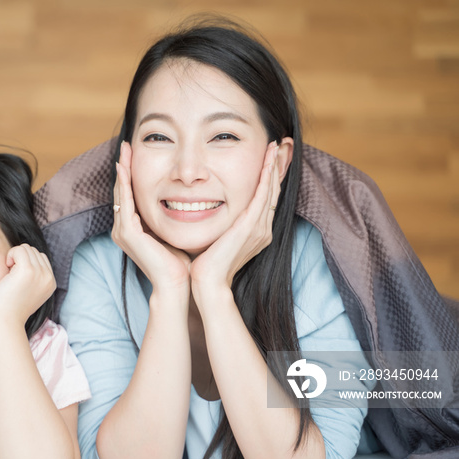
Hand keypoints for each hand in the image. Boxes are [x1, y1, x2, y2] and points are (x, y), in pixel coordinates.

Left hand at [0, 244, 55, 326]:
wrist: (4, 321)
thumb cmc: (9, 309)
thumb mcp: (28, 292)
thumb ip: (33, 278)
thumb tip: (26, 259)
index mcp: (50, 283)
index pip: (41, 258)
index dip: (25, 262)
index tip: (15, 276)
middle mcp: (48, 277)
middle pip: (34, 251)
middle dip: (20, 258)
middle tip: (10, 275)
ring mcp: (40, 273)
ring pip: (27, 249)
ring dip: (14, 256)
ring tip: (8, 273)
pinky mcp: (28, 270)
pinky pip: (19, 250)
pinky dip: (11, 255)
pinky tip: (6, 267)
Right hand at [112, 141, 191, 298]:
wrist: (177, 284)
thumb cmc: (180, 262)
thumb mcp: (172, 232)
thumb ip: (169, 217)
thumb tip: (183, 201)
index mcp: (131, 229)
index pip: (129, 195)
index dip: (130, 174)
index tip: (135, 153)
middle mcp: (122, 229)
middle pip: (121, 190)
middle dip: (124, 166)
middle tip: (126, 144)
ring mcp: (122, 232)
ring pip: (121, 193)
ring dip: (122, 169)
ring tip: (125, 149)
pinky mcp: (128, 233)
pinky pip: (125, 202)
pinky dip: (125, 184)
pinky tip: (126, 167)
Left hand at [190, 141, 281, 307]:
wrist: (207, 283)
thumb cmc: (206, 264)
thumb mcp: (216, 238)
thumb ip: (220, 225)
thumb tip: (207, 210)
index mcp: (256, 232)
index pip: (266, 198)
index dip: (270, 177)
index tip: (271, 157)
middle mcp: (262, 229)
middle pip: (274, 191)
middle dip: (277, 166)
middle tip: (283, 144)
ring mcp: (259, 228)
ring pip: (271, 190)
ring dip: (274, 166)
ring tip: (278, 146)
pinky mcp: (251, 227)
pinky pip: (263, 195)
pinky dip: (266, 176)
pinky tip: (268, 160)